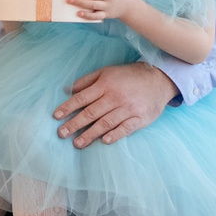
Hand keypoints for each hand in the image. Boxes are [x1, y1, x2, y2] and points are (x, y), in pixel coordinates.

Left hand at [54, 62, 174, 148]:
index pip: (82, 98)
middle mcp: (116, 97)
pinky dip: (115, 135)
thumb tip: (67, 90)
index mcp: (105, 85)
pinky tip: (104, 141)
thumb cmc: (128, 76)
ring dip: (90, 134)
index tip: (56, 116)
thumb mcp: (106, 72)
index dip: (68, 107)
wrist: (159, 79)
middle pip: (91, 113)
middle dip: (74, 124)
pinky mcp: (141, 118)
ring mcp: (129, 108)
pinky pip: (126, 128)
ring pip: (106, 123)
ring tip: (77, 143)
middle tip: (61, 134)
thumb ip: (86, 81)